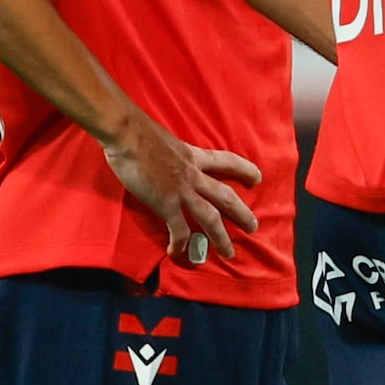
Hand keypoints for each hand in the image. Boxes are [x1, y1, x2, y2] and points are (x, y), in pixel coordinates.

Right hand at [100, 114, 263, 265]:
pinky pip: (179, 228)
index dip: (244, 169)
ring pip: (210, 217)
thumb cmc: (137, 131)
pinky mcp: (166, 203)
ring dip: (221, 237)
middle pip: (226, 196)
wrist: (127, 133)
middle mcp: (194, 174)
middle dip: (242, 213)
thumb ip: (171, 152)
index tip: (258, 177)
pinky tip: (178, 253)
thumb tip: (163, 156)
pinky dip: (180, 243)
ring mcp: (182, 190)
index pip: (227, 161)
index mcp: (194, 156)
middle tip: (253, 227)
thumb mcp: (165, 139)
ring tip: (229, 253)